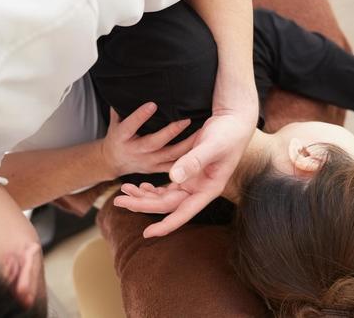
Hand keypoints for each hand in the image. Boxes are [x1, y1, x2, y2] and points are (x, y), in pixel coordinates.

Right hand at [101, 102, 195, 176]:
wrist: (114, 162)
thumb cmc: (117, 138)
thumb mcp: (115, 122)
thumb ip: (120, 108)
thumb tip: (125, 87)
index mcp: (122, 138)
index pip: (130, 126)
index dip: (140, 116)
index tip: (153, 104)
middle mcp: (136, 151)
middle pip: (155, 143)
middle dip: (171, 131)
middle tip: (186, 120)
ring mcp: (148, 162)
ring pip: (170, 155)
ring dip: (186, 145)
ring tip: (200, 133)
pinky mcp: (157, 168)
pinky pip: (175, 165)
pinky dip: (187, 158)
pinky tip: (199, 149)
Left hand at [114, 112, 255, 236]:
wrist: (233, 121)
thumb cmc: (228, 134)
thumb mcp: (212, 146)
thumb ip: (194, 161)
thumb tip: (173, 177)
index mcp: (209, 189)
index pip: (184, 212)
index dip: (166, 224)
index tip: (147, 233)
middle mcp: (200, 190)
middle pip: (168, 204)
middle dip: (143, 204)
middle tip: (119, 201)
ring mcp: (193, 182)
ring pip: (165, 196)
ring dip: (145, 195)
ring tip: (123, 190)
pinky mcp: (188, 172)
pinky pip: (167, 186)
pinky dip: (153, 187)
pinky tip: (140, 185)